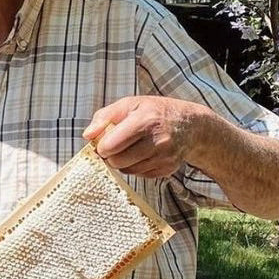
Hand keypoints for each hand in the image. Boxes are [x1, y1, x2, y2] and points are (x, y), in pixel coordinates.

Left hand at [83, 95, 209, 177]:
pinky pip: (139, 175)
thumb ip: (104, 117)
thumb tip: (87, 136)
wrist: (191, 125)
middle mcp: (157, 141)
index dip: (102, 145)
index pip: (111, 145)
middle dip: (110, 155)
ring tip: (130, 148)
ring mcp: (164, 157)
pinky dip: (135, 167)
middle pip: (116, 161)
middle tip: (116, 145)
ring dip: (122, 162)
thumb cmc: (154, 112)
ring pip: (126, 170)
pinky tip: (142, 154)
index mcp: (145, 120)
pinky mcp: (167, 170)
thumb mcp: (129, 104)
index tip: (103, 141)